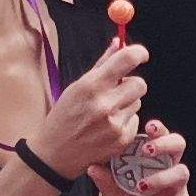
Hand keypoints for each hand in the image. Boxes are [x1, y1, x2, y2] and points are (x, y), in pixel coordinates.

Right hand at [27, 37, 147, 180]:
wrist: (55, 153)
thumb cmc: (64, 116)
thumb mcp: (77, 86)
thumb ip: (102, 64)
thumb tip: (119, 42)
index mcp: (91, 85)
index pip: (127, 59)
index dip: (138, 53)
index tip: (140, 55)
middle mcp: (105, 104)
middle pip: (140, 83)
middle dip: (131, 83)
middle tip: (119, 88)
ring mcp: (115, 124)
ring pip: (138, 102)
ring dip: (127, 103)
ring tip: (107, 111)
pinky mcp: (122, 140)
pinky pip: (135, 120)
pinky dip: (125, 120)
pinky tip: (108, 126)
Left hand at [98, 121, 192, 195]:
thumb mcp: (110, 195)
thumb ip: (105, 180)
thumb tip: (92, 166)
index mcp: (151, 160)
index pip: (159, 137)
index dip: (158, 129)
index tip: (148, 127)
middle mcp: (167, 170)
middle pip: (179, 146)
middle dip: (166, 144)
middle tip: (147, 150)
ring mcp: (176, 189)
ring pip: (181, 173)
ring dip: (162, 177)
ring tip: (142, 187)